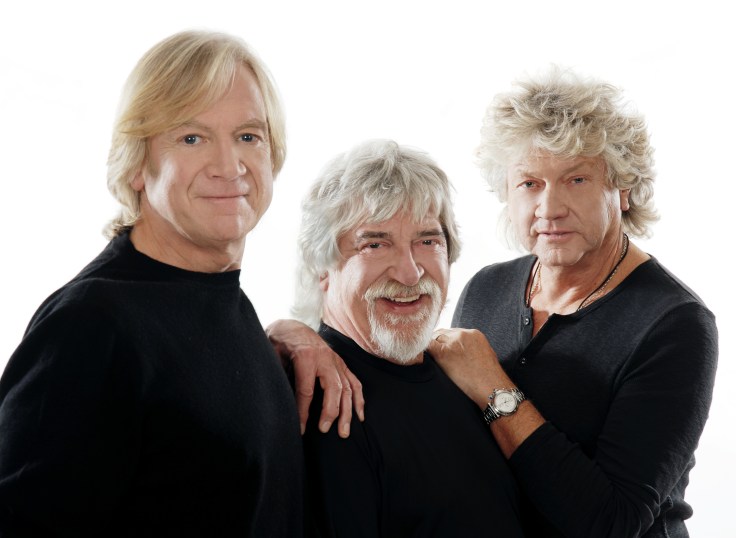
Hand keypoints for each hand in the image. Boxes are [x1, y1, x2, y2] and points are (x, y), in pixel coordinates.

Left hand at [266, 319, 363, 437]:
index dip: (303, 412)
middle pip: (333, 389)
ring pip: (347, 388)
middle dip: (331, 412)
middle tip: (324, 430)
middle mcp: (325, 359)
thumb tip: (276, 400)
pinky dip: (358, 399)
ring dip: (348, 411)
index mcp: (306, 357)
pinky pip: (355, 382)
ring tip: (344, 431)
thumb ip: (277, 375)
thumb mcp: (273, 356)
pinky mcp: (342, 364)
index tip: (300, 428)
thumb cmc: (281, 343)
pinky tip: (359, 416)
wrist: (293, 327)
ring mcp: (336, 361)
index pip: (307, 390)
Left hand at [428, 328, 509, 407]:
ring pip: (434, 339)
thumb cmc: (490, 377)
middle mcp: (463, 334)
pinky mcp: (444, 353)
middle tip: (433, 355)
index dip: (444, 341)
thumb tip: (460, 351)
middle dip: (437, 343)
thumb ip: (472, 347)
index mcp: (474, 333)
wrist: (492, 387)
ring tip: (432, 361)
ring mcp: (452, 343)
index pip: (452, 332)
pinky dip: (424, 352)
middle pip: (441, 333)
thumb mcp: (485, 353)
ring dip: (432, 349)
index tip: (442, 349)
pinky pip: (428, 347)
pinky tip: (424, 360)